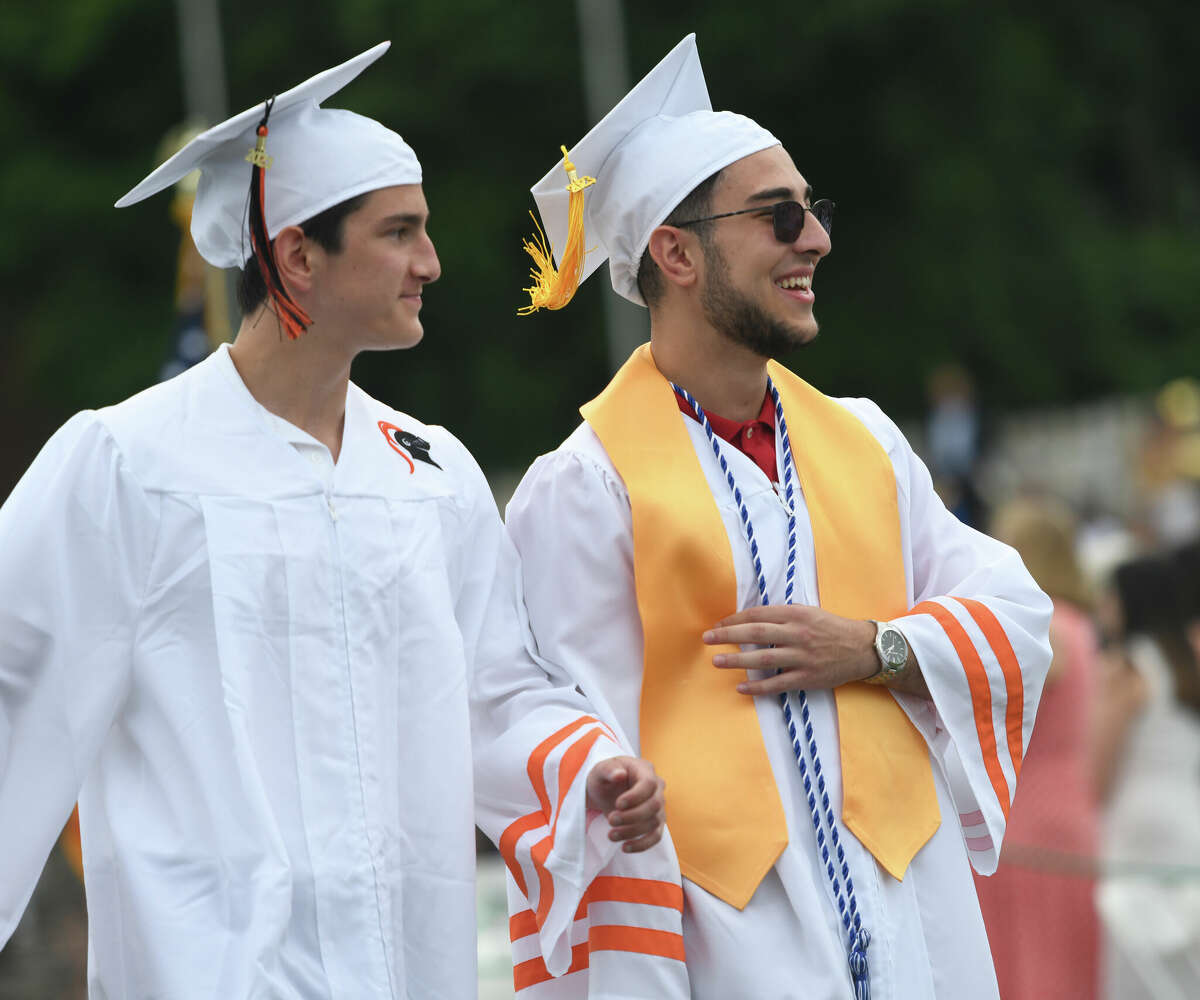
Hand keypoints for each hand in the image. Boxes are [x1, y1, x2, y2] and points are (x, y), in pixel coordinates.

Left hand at [586, 756, 665, 852]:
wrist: (605, 789)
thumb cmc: (604, 776)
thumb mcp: (601, 770)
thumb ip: (609, 770)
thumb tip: (620, 774)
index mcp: (645, 770)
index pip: (649, 783)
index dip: (636, 796)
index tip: (617, 804)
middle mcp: (657, 787)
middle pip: (654, 805)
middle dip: (632, 816)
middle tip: (611, 820)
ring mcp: (658, 806)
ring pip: (654, 822)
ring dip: (632, 832)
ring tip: (611, 835)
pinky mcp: (655, 822)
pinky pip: (656, 836)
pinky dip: (642, 845)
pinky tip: (625, 848)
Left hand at [702, 604, 877, 695]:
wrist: (861, 649)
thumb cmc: (830, 628)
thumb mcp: (808, 612)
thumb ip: (782, 616)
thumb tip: (750, 619)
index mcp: (797, 614)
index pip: (758, 615)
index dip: (735, 619)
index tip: (718, 624)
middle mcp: (798, 634)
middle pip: (756, 633)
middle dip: (728, 635)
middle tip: (707, 638)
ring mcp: (802, 657)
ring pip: (763, 658)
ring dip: (737, 660)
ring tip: (717, 661)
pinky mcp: (808, 677)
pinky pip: (778, 683)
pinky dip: (758, 687)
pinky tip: (741, 688)